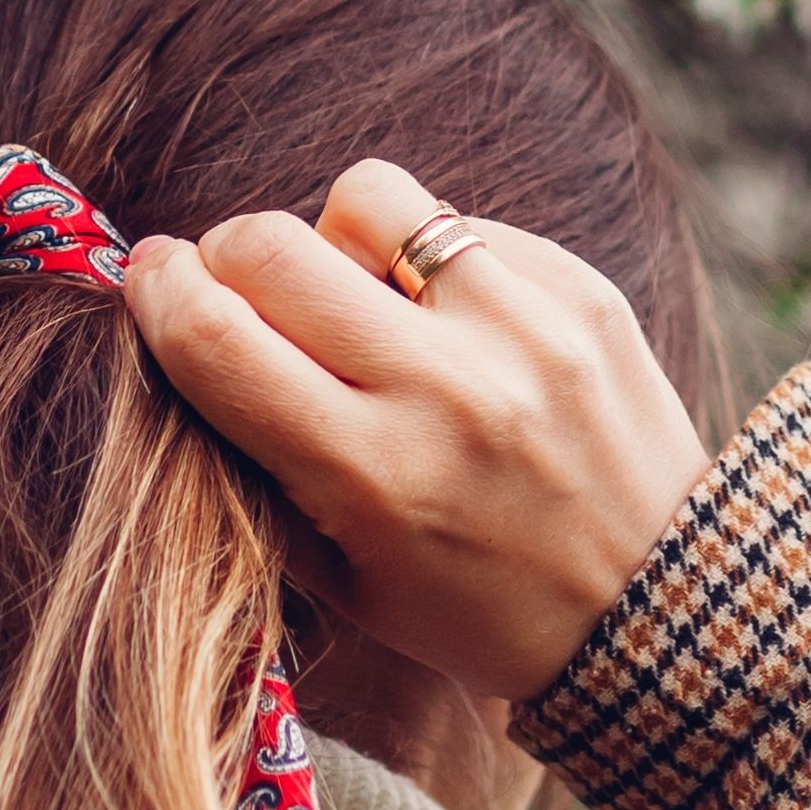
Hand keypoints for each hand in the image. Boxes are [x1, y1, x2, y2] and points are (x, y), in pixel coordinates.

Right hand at [125, 158, 707, 703]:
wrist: (661, 610)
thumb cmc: (479, 610)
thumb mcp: (346, 581)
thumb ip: (257, 465)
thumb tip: (181, 336)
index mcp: (371, 474)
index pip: (212, 335)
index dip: (155, 291)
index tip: (149, 282)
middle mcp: (445, 390)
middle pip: (269, 246)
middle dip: (225, 256)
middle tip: (236, 288)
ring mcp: (522, 330)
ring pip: (365, 199)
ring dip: (332, 238)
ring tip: (356, 297)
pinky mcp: (580, 293)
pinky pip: (458, 223)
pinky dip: (430, 261)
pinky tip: (450, 323)